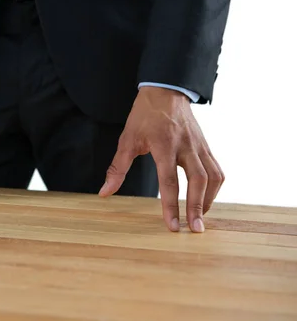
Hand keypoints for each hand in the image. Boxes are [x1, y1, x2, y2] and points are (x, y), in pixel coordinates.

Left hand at [98, 86, 223, 232]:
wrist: (165, 90)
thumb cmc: (144, 115)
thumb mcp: (127, 139)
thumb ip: (117, 168)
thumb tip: (105, 192)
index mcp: (164, 145)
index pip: (169, 181)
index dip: (171, 206)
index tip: (173, 226)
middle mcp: (186, 146)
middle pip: (198, 181)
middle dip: (197, 207)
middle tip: (195, 229)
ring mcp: (199, 146)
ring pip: (213, 176)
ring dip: (208, 199)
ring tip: (199, 216)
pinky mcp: (206, 146)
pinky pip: (216, 169)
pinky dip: (214, 187)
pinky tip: (205, 198)